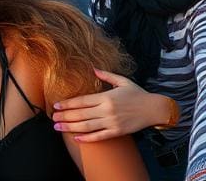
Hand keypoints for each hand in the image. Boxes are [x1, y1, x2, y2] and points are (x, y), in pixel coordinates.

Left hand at [52, 69, 167, 141]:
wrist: (153, 108)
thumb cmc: (138, 94)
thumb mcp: (123, 81)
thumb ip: (107, 76)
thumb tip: (93, 68)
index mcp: (107, 97)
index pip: (83, 101)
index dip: (68, 103)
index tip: (57, 105)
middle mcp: (107, 110)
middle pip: (81, 114)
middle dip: (65, 116)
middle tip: (53, 118)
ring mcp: (111, 122)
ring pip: (86, 126)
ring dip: (70, 127)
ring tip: (58, 127)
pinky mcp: (116, 131)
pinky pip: (98, 136)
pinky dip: (86, 138)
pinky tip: (76, 138)